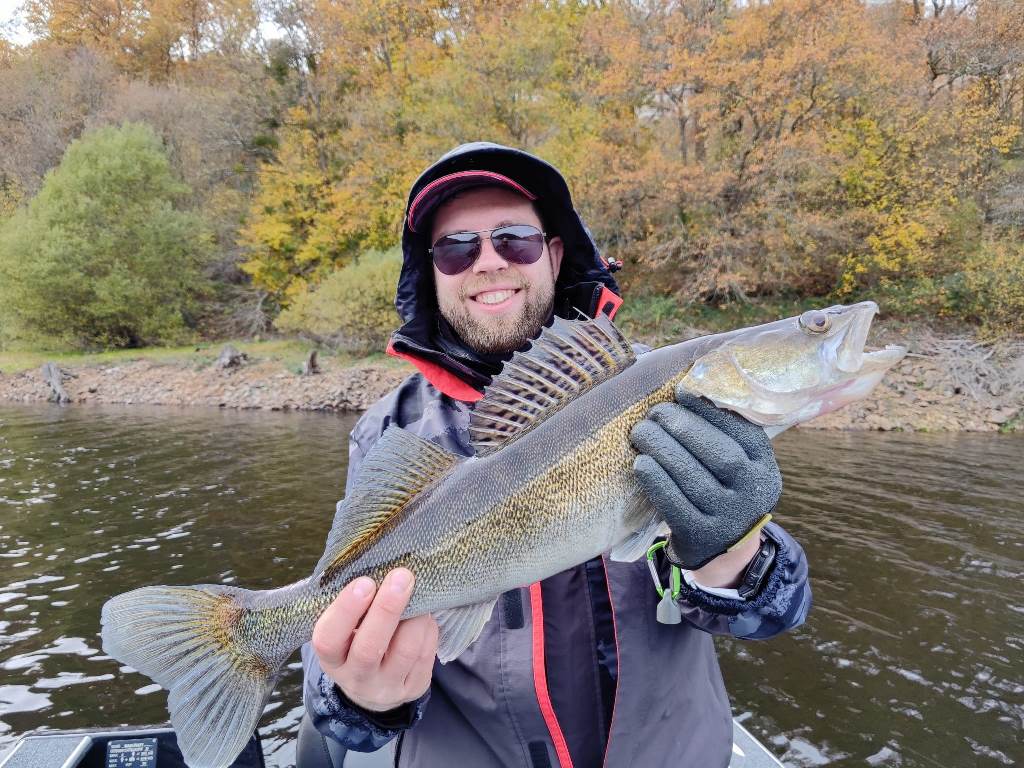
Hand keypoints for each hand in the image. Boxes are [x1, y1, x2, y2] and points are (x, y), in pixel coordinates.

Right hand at [311, 568, 438, 711]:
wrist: (374, 689)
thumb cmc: (356, 642)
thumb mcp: (344, 631)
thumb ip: (353, 606)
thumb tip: (377, 565)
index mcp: (332, 659)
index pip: (328, 639)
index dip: (345, 611)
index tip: (364, 582)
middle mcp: (356, 677)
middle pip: (369, 649)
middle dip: (386, 609)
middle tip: (401, 576)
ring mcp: (387, 687)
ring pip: (406, 652)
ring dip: (416, 617)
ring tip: (418, 592)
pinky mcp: (414, 688)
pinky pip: (426, 655)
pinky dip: (428, 628)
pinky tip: (425, 614)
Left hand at [630, 389, 780, 569]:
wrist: (723, 548)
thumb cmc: (723, 488)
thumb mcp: (740, 463)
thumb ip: (725, 432)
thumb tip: (691, 385)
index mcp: (764, 466)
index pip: (743, 433)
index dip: (711, 410)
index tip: (682, 391)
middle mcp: (752, 493)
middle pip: (719, 455)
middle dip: (683, 428)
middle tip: (655, 413)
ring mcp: (727, 517)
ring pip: (694, 478)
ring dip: (663, 449)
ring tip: (641, 432)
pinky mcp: (700, 535)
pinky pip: (675, 505)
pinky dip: (656, 482)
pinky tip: (641, 463)